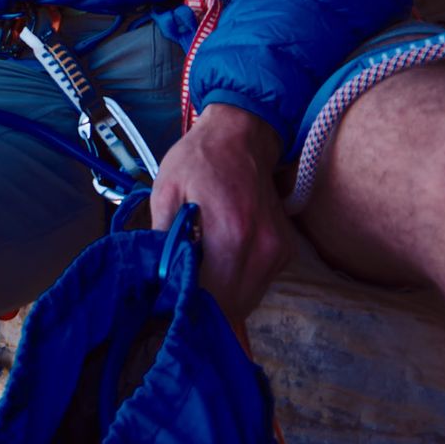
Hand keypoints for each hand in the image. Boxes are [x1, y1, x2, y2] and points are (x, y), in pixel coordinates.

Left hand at [151, 104, 293, 321]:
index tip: (169, 304)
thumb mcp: (166, 192)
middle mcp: (263, 248)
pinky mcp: (285, 251)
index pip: (214, 299)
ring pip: (248, 300)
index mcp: (231, 233)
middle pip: (233, 307)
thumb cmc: (199, 160)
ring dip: (221, 295)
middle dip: (205, 306)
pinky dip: (237, 281)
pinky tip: (218, 260)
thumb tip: (159, 281)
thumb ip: (164, 240)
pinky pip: (258, 283)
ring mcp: (279, 251)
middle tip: (179, 292)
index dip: (190, 308)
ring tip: (197, 273)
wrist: (241, 134)